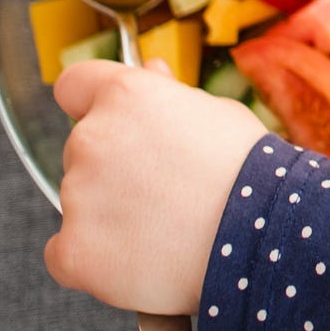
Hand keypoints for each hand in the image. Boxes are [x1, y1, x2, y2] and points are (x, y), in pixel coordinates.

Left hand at [45, 59, 268, 316]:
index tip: (116, 123)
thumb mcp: (220, 114)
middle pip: (83, 150)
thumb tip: (151, 72)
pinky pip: (67, 253)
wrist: (262, 235)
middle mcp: (90, 140)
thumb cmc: (249, 171)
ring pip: (81, 202)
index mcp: (125, 97)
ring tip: (167, 228)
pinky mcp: (73, 251)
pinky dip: (97, 258)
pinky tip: (142, 259)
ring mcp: (77, 197)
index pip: (76, 85)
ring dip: (111, 212)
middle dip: (115, 166)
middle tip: (166, 188)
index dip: (93, 102)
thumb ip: (171, 95)